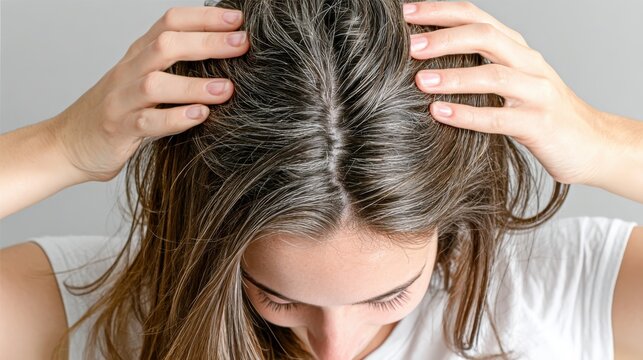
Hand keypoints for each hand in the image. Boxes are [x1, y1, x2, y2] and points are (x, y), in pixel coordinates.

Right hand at [50, 6, 248, 181]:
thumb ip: (178, 71)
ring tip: (227, 88)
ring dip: (194, 85)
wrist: (68, 144)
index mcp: (139, 55)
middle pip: (166, 45)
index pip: (170, 23)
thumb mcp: (147, 84)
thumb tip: (228, 61)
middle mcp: (130, 71)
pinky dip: (176, 118)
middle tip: (241, 44)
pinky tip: (200, 116)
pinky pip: (148, 122)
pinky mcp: (120, 130)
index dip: (204, 18)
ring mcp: (123, 100)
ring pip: (156, 83)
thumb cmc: (119, 113)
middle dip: (206, 42)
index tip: (237, 20)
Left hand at [403, 1, 608, 185]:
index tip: (406, 13)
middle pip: (485, 37)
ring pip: (493, 75)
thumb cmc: (539, 113)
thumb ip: (478, 67)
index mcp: (516, 48)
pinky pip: (499, 117)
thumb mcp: (511, 81)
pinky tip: (440, 113)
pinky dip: (467, 114)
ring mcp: (537, 92)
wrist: (593, 144)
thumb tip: (426, 63)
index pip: (476, 17)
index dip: (441, 12)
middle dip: (444, 38)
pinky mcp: (539, 124)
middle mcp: (528, 63)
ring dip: (453, 76)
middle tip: (409, 46)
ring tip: (420, 81)